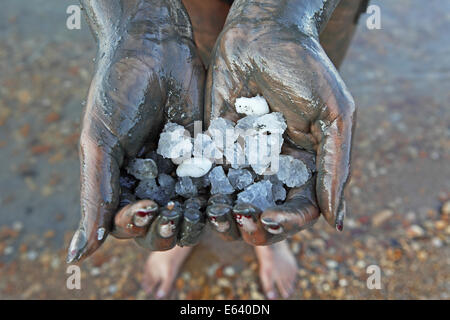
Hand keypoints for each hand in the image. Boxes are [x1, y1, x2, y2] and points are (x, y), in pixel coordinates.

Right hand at [67, 0, 203, 262]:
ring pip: (192, 216)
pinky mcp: (209, 158)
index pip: (129, 225)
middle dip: (168, 228)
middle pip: (162, 230)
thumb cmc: (118, 93)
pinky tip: (228, 196)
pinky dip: (221, 197)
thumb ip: (97, 193)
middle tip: (175, 211)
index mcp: (122, 186)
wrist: (155, 49)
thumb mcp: (100, 143)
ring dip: (197, 219)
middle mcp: (153, 185)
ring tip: (203, 207)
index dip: (137, 226)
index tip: (149, 208)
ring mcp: (182, 174)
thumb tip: (81, 252)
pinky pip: (216, 188)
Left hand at [204, 0, 354, 243]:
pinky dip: (201, 188)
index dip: (288, 221)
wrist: (262, 32)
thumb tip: (338, 223)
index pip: (301, 209)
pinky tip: (192, 194)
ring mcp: (244, 157)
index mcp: (306, 165)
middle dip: (254, 225)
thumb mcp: (332, 115)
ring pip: (235, 202)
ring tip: (216, 213)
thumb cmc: (305, 68)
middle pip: (266, 213)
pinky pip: (208, 173)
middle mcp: (274, 166)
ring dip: (225, 215)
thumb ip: (335, 166)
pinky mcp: (216, 143)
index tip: (268, 218)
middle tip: (240, 221)